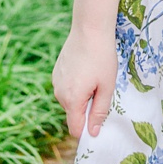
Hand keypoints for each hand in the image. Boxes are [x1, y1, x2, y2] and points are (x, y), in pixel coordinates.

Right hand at [53, 25, 119, 141]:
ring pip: (70, 100)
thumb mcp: (107, 86)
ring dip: (81, 96)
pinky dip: (76, 85)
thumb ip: (99, 111)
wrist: (89, 30)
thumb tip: (93, 133)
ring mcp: (55, 83)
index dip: (87, 130)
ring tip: (94, 76)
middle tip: (101, 90)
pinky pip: (66, 88)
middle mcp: (59, 94)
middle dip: (86, 109)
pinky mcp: (56, 73)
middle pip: (73, 113)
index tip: (98, 125)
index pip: (75, 128)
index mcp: (72, 100)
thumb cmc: (102, 58)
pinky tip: (86, 70)